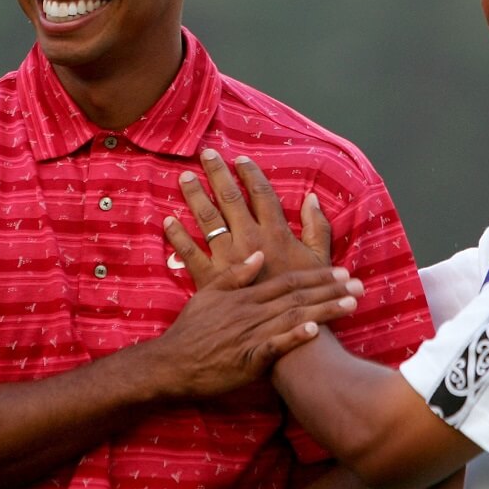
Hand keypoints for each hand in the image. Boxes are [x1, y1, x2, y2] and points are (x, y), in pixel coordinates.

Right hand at [150, 249, 362, 396]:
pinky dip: (295, 337)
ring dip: (324, 310)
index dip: (317, 275)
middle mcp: (252, 311)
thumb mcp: (208, 293)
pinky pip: (275, 346)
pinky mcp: (248, 359)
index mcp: (246, 295)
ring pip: (294, 317)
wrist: (172, 363)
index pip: (288, 280)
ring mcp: (251, 334)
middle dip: (331, 289)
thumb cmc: (191, 330)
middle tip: (359, 284)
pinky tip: (316, 331)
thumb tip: (259, 254)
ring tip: (351, 304)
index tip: (342, 270)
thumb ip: (236, 273)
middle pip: (298, 296)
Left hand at [163, 149, 333, 286]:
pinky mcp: (211, 279)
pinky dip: (177, 236)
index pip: (261, 194)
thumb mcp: (321, 260)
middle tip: (207, 155)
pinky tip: (168, 220)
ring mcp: (228, 258)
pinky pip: (189, 253)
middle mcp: (249, 239)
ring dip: (195, 196)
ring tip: (185, 178)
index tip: (240, 160)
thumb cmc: (308, 297)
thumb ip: (318, 227)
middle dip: (218, 174)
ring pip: (208, 219)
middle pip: (230, 199)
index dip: (250, 174)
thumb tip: (311, 198)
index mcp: (275, 233)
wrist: (288, 333)